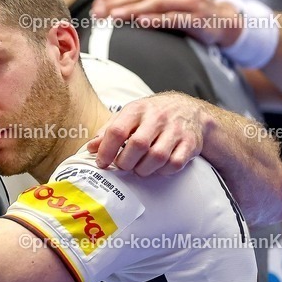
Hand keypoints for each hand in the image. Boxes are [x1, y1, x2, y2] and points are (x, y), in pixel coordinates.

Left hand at [87, 92, 204, 175]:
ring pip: (157, 157)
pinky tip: (156, 167)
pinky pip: (174, 164)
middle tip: (122, 165)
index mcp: (137, 109)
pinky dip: (162, 171)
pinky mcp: (190, 143)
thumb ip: (107, 131)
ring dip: (143, 169)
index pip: (117, 130)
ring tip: (137, 168)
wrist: (189, 110)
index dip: (106, 150)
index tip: (101, 162)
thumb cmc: (152, 115)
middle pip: (137, 145)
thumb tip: (91, 148)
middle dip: (125, 162)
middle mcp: (157, 118)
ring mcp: (176, 130)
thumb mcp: (128, 115)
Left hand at [91, 0, 240, 45]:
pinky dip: (157, 19)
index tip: (95, 6)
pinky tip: (141, 22)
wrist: (218, 18)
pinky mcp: (196, 16)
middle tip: (98, 14)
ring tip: (113, 17)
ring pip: (155, 3)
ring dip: (132, 10)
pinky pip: (174, 18)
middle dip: (116, 2)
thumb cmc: (183, 3)